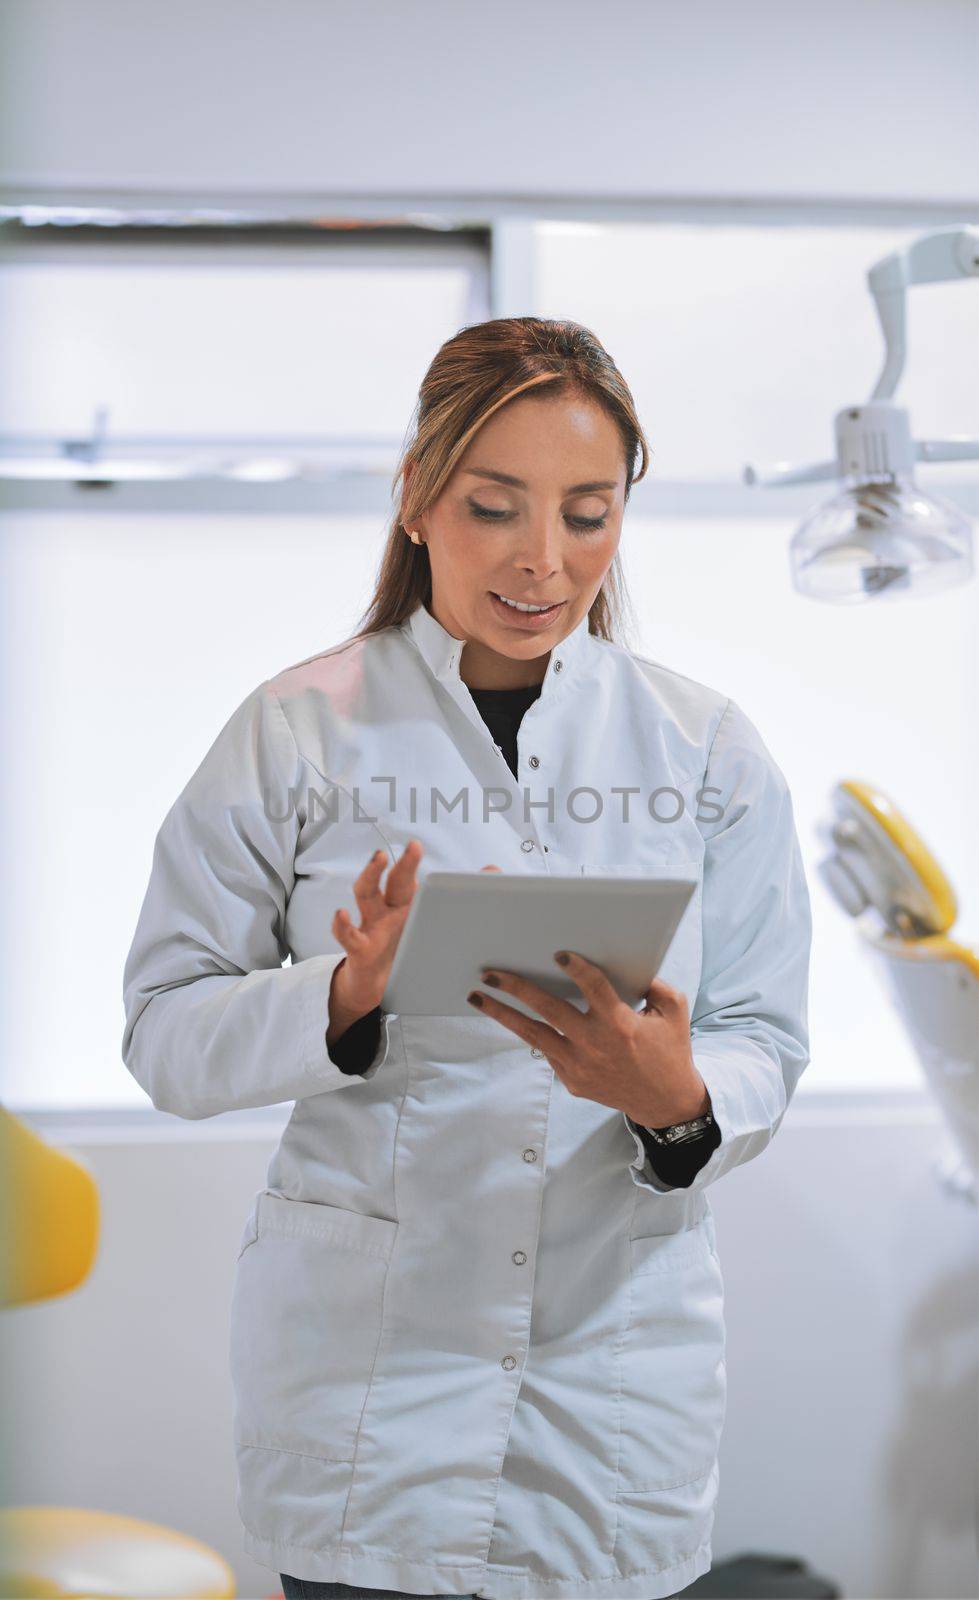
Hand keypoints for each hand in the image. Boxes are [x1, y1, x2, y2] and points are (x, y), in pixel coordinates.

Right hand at [327, 849, 501, 1043]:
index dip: (410, 859)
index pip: (407, 876)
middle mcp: (389, 910)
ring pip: (366, 895)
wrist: (375, 988)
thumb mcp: (431, 932)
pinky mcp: (359, 950)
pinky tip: (342, 915)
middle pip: (394, 880)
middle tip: (414, 847)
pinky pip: (348, 935)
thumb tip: (494, 871)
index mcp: (408, 904)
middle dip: (404, 862)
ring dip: (370, 876)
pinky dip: (342, 925)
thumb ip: (461, 904)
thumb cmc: (405, 952)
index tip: (416, 844)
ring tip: (378, 859)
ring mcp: (372, 927)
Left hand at [466, 953, 710, 1126]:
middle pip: (547, 1009)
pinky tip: (516, 1019)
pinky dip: (534, 1035)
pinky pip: (548, 1052)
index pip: (593, 988)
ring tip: (478, 998)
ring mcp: (580, 1066)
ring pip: (533, 1034)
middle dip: (515, 988)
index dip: (577, 970)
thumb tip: (630, 965)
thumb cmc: (670, 1051)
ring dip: (503, 1014)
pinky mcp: (572, 1081)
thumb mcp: (673, 1011)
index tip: (559, 955)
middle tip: (490, 973)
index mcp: (620, 1024)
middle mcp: (595, 1045)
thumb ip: (654, 985)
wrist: (664, 1102)